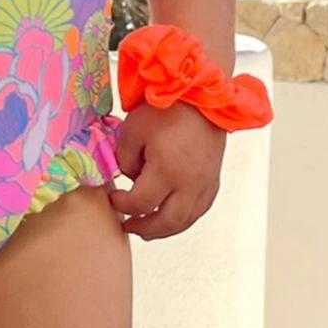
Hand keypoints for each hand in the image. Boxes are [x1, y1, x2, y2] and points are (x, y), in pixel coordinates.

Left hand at [109, 100, 225, 239]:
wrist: (205, 98)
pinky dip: (182, 219)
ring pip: (185, 221)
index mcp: (167, 171)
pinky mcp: (213, 182)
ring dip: (164, 229)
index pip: (140, 204)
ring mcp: (205, 186)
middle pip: (165, 223)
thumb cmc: (169, 109)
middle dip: (143, 228)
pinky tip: (170, 216)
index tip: (113, 197)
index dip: (122, 205)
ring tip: (147, 228)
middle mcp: (189, 185)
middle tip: (128, 226)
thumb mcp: (133, 129)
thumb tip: (129, 177)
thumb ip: (124, 158)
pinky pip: (199, 211)